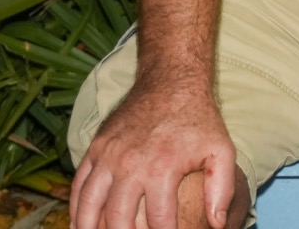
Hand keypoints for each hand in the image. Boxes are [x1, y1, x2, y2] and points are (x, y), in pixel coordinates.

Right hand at [70, 84, 237, 228]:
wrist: (171, 83)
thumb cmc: (199, 120)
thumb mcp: (221, 150)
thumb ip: (222, 189)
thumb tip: (217, 224)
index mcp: (162, 168)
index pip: (158, 221)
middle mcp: (130, 164)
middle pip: (118, 219)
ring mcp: (108, 156)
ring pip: (90, 205)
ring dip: (90, 227)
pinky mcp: (96, 149)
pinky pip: (79, 185)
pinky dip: (76, 208)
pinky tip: (80, 223)